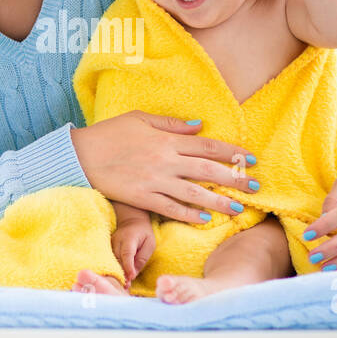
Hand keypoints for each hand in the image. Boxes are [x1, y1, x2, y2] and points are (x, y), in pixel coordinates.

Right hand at [70, 111, 257, 222]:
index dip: (232, 152)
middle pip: (208, 170)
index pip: (208, 146)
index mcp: (167, 140)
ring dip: (219, 201)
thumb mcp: (140, 119)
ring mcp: (155, 181)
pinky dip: (189, 214)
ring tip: (238, 208)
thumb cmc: (110, 134)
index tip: (251, 157)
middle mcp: (165, 161)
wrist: (80, 156)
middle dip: (235, 178)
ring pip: (194, 193)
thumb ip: (172, 124)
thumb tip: (200, 126)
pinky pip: (171, 208)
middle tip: (256, 186)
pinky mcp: (142, 198)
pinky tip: (205, 219)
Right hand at [112, 218, 154, 284]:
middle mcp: (117, 241)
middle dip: (122, 274)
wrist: (132, 220)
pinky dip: (115, 269)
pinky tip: (119, 279)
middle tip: (126, 287)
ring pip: (112, 261)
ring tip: (123, 286)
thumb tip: (134, 274)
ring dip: (117, 273)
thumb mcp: (149, 244)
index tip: (131, 278)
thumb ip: (142, 258)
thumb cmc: (144, 233)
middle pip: (117, 260)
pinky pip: (111, 260)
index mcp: (129, 238)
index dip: (128, 267)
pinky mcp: (108, 247)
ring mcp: (111, 244)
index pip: (127, 254)